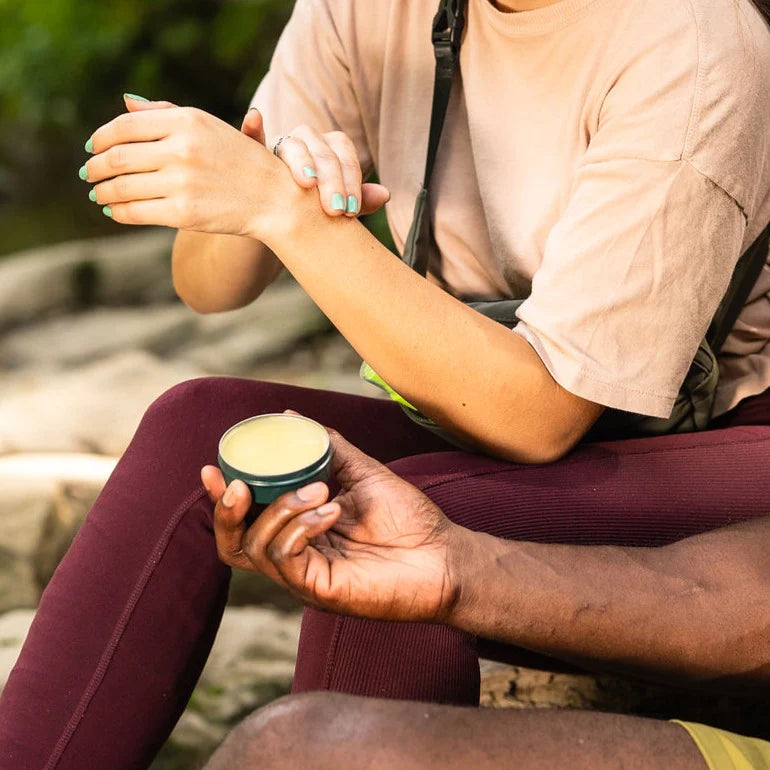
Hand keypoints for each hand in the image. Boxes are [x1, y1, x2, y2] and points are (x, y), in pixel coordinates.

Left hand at [83, 102, 294, 243]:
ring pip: (122, 187)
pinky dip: (118, 212)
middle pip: (118, 157)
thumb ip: (166, 112)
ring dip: (103, 192)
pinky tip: (115, 211)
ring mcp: (182, 182)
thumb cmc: (242, 162)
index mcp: (187, 121)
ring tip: (98, 194)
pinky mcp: (183, 213)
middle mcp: (182, 148)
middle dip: (95, 167)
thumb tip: (125, 104)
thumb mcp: (209, 126)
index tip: (92, 147)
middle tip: (88, 173)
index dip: (101, 138)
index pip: (125, 126)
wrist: (275, 199)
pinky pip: (136, 211)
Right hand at [201, 426, 464, 623]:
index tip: (211, 467)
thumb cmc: (408, 518)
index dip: (220, 498)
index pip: (245, 521)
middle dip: (226, 511)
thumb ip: (327, 447)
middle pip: (234, 544)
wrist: (445, 555)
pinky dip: (300, 527)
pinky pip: (286, 559)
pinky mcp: (319, 591)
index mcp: (298, 532)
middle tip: (238, 482)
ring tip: (320, 489)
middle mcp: (295, 557)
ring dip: (280, 508)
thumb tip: (291, 416)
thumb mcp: (361, 472)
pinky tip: (330, 510)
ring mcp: (305, 577)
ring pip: (257, 547)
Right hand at [264, 121, 389, 218]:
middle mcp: (307, 141)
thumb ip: (361, 202)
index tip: (351, 210)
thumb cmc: (316, 212)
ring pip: (293, 146)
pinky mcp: (253, 155)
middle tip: (336, 210)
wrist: (278, 220)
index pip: (345, 156)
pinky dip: (252, 126)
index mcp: (331, 149)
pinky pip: (251, 138)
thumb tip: (384, 195)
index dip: (351, 181)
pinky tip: (255, 117)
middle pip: (323, 152)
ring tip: (308, 182)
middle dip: (331, 181)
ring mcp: (279, 145)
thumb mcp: (339, 209)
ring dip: (302, 161)